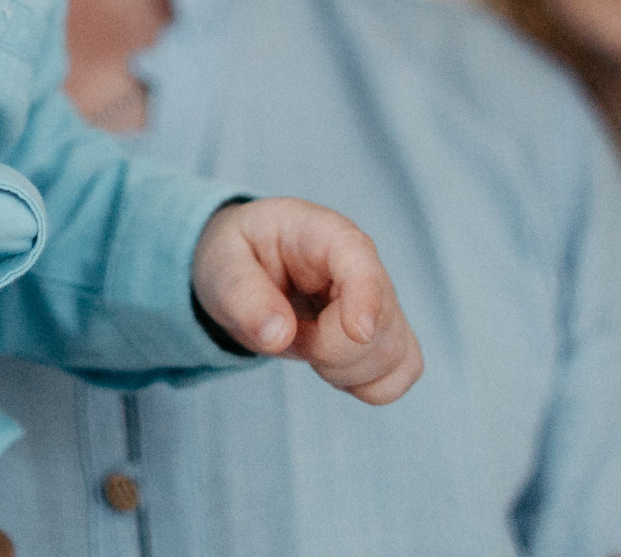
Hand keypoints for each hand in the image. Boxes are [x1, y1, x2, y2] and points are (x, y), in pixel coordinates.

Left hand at [190, 198, 421, 403]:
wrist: (246, 267)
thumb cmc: (237, 255)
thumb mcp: (221, 263)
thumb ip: (242, 293)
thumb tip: (278, 335)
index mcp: (322, 233)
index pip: (360, 259)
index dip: (367, 296)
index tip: (358, 331)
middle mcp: (363, 266)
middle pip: (381, 323)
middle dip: (328, 350)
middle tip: (280, 333)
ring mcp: (380, 303)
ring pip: (394, 356)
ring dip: (344, 371)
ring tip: (302, 343)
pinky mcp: (384, 337)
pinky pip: (399, 376)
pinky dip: (366, 386)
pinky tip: (329, 366)